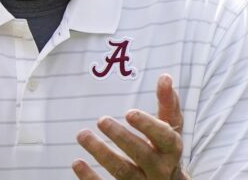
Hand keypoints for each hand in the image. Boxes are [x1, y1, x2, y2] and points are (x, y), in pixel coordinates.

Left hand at [73, 74, 188, 179]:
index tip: (129, 113)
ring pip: (123, 172)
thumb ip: (168, 103)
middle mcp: (160, 169)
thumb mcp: (170, 127)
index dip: (148, 126)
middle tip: (101, 120)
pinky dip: (91, 179)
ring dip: (101, 153)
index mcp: (171, 150)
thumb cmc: (164, 148)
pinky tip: (77, 163)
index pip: (165, 138)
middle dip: (121, 137)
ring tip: (82, 135)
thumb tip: (165, 77)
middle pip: (142, 154)